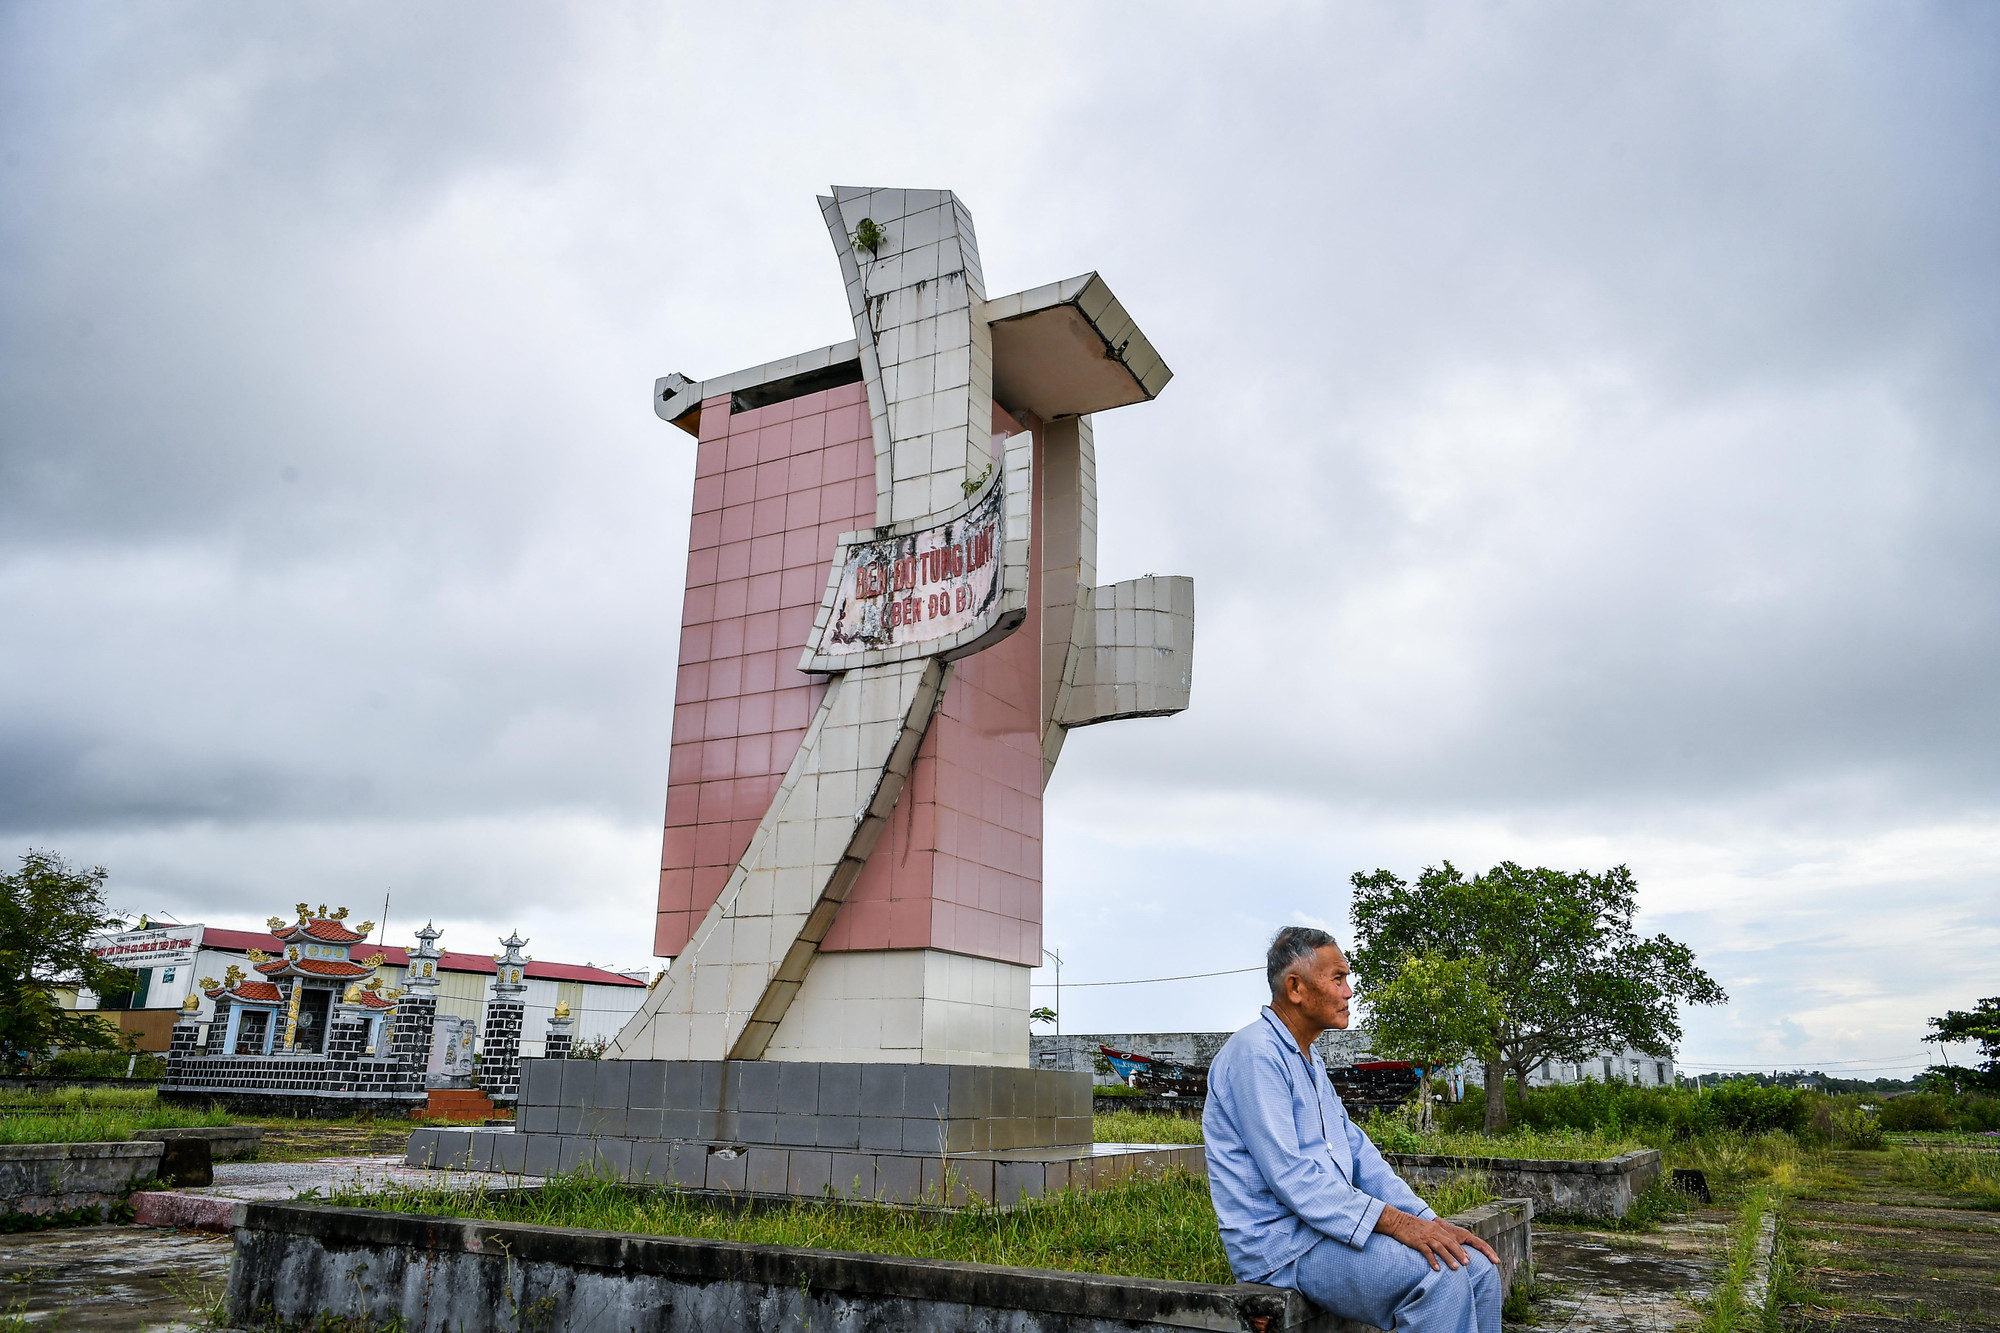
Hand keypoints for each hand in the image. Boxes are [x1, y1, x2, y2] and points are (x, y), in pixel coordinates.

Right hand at [1374, 1205, 1500, 1271]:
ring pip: (1441, 1248)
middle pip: (1450, 1243)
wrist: (1398, 1221)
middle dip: (1460, 1254)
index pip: (1453, 1240)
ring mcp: (1426, 1237)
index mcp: (1438, 1229)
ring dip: (1449, 1258)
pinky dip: (1433, 1260)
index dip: (1462, 1250)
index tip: (1469, 1259)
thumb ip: (1437, 1237)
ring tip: (1456, 1268)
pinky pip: (1427, 1252)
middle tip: (1467, 1264)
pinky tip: (1437, 1269)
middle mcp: (1435, 1232)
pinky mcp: (1418, 1241)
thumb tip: (1446, 1248)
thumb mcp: (1428, 1229)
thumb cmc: (1413, 1227)